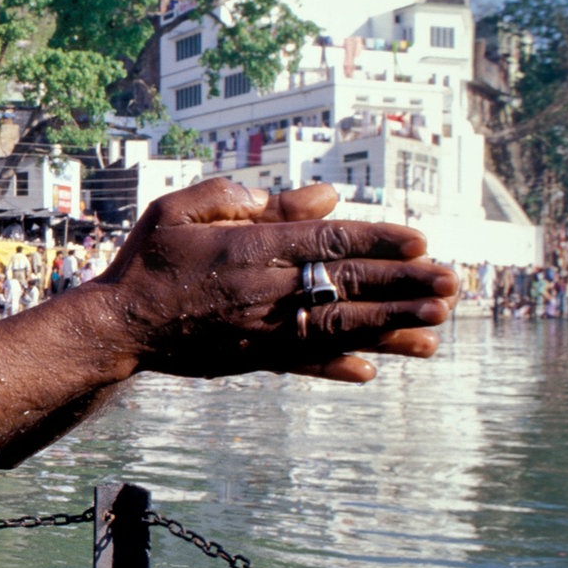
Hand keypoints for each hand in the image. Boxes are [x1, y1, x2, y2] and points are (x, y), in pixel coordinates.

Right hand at [89, 179, 456, 381]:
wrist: (116, 326)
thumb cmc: (146, 259)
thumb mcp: (182, 209)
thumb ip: (245, 196)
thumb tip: (322, 197)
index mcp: (250, 247)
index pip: (329, 239)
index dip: (378, 240)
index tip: (420, 241)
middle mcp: (263, 289)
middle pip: (347, 283)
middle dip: (403, 284)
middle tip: (451, 285)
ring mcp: (260, 329)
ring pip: (337, 326)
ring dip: (390, 328)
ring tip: (436, 329)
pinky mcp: (250, 359)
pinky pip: (303, 363)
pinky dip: (337, 367)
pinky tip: (371, 371)